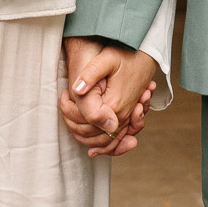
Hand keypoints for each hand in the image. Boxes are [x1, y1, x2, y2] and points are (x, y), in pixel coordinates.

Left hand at [60, 37, 158, 155]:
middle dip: (75, 126)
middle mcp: (121, 116)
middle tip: (66, 105)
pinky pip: (117, 141)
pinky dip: (107, 148)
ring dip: (89, 142)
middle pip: (95, 135)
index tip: (63, 94)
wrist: (143, 55)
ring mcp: (126, 118)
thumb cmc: (124, 55)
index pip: (87, 123)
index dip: (70, 112)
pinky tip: (94, 150)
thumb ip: (90, 75)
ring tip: (73, 129)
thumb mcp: (106, 60)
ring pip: (106, 142)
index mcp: (114, 105)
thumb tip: (76, 91)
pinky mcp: (128, 117)